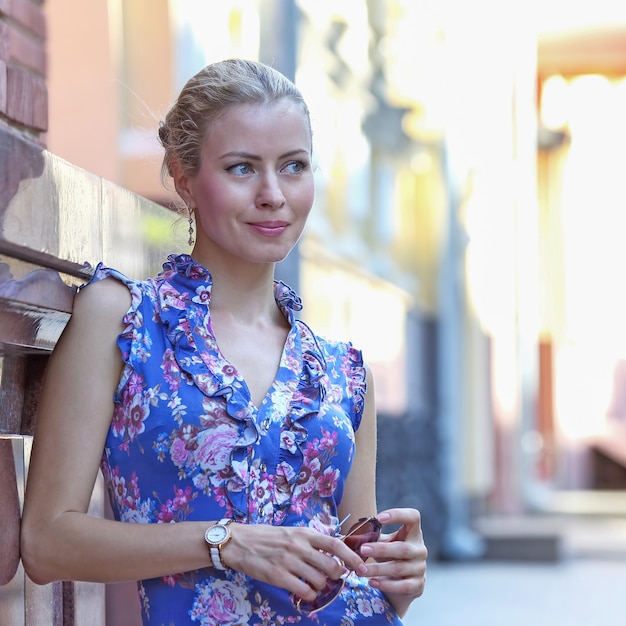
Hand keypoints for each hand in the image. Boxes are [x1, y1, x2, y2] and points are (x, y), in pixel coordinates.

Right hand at [221, 522, 368, 602]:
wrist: (239, 542)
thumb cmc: (267, 537)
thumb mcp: (291, 533)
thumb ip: (310, 541)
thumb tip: (332, 554)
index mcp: (304, 533)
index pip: (335, 544)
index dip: (351, 556)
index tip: (361, 566)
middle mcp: (299, 546)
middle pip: (330, 566)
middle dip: (336, 576)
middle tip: (331, 578)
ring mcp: (288, 561)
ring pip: (319, 581)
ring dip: (320, 586)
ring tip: (313, 583)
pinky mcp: (277, 576)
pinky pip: (303, 591)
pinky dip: (308, 595)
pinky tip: (303, 591)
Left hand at [359, 507, 426, 616]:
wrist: (404, 581)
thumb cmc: (391, 555)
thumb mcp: (385, 543)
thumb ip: (374, 536)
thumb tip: (350, 535)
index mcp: (413, 533)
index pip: (413, 517)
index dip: (398, 515)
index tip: (379, 518)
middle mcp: (419, 549)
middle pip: (403, 548)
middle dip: (381, 549)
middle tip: (362, 549)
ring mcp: (420, 568)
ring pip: (399, 568)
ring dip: (377, 569)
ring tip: (361, 570)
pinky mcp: (418, 585)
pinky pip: (402, 586)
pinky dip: (385, 585)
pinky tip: (371, 582)